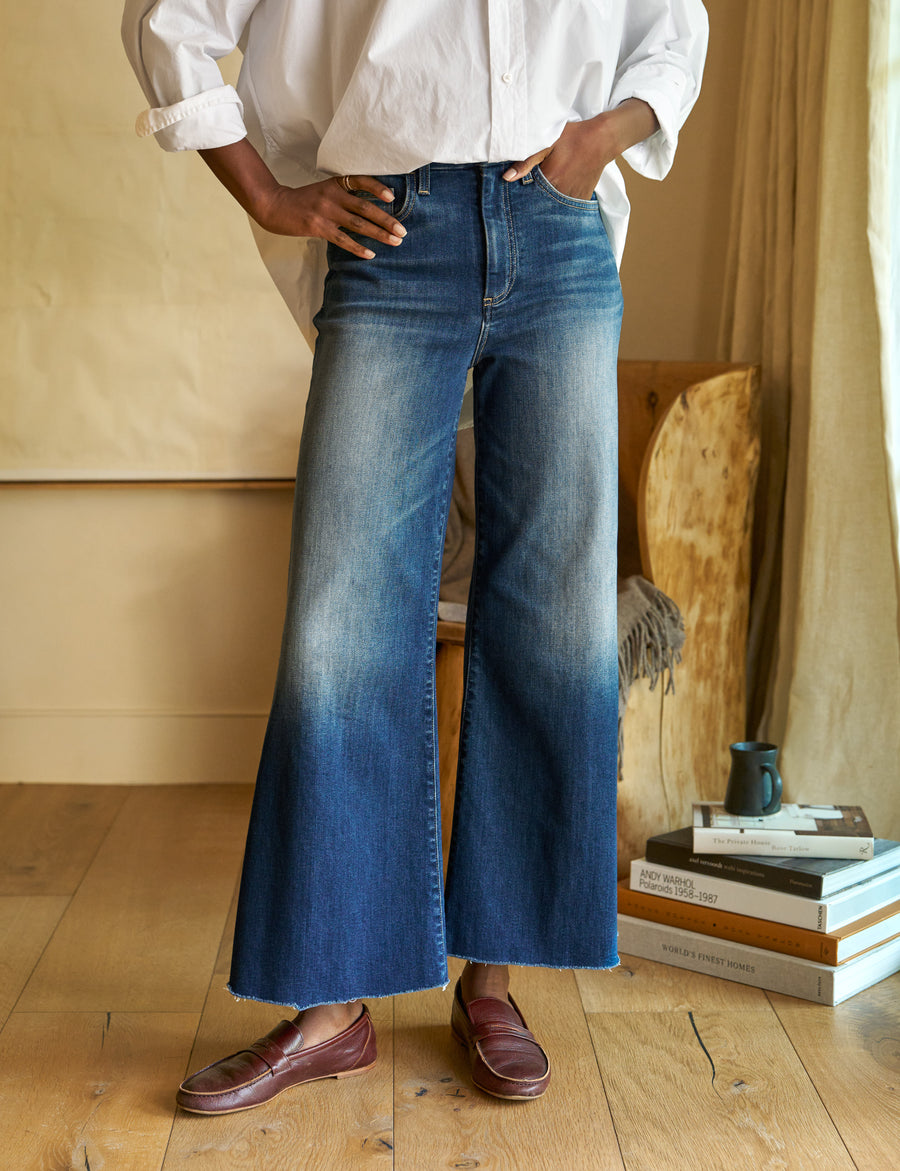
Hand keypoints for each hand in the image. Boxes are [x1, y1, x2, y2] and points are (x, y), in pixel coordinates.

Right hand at [260, 175, 406, 259]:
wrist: (275, 205)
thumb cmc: (303, 200)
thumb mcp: (324, 191)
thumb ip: (343, 196)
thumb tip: (369, 209)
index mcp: (335, 184)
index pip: (360, 182)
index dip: (377, 189)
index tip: (392, 198)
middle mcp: (332, 196)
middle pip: (365, 208)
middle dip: (386, 220)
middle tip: (402, 231)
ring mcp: (325, 212)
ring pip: (358, 224)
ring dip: (379, 234)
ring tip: (395, 242)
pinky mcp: (318, 227)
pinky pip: (343, 240)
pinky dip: (358, 248)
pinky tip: (371, 254)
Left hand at [502, 99, 658, 200]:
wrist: (601, 138)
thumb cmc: (573, 137)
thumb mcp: (547, 143)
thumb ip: (526, 161)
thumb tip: (507, 178)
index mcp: (548, 180)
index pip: (528, 195)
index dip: (522, 194)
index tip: (519, 192)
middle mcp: (560, 193)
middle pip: (541, 202)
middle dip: (534, 200)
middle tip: (537, 189)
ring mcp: (573, 198)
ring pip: (555, 206)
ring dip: (549, 202)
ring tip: (550, 189)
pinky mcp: (583, 198)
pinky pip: (569, 207)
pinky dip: (563, 203)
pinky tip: (561, 192)